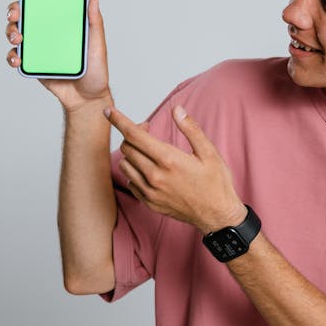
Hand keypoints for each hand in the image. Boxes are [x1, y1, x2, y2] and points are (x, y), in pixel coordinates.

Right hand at [5, 0, 112, 111]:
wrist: (87, 98)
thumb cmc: (95, 69)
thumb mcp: (97, 43)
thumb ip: (94, 21)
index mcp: (61, 21)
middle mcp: (46, 30)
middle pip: (23, 12)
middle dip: (14, 8)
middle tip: (17, 12)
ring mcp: (37, 46)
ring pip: (14, 32)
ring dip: (11, 31)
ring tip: (19, 38)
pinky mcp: (32, 63)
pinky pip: (15, 57)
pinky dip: (12, 56)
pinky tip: (18, 58)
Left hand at [105, 103, 246, 234]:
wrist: (217, 216)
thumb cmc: (216, 183)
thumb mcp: (209, 152)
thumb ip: (191, 129)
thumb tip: (176, 109)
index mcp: (169, 160)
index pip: (135, 135)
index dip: (119, 120)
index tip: (108, 111)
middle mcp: (155, 176)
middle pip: (127, 147)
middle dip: (133, 134)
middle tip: (148, 130)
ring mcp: (150, 191)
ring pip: (125, 164)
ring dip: (132, 153)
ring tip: (148, 150)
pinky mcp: (149, 202)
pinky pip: (130, 182)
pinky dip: (134, 171)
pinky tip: (149, 169)